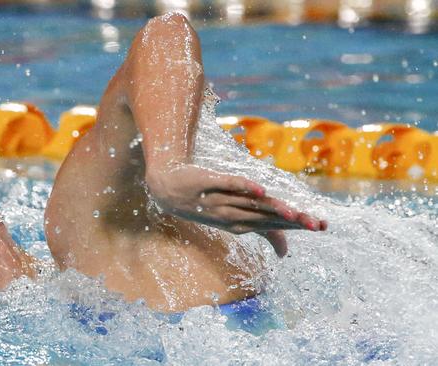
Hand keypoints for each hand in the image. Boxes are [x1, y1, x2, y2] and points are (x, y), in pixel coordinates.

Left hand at [146, 164, 327, 256]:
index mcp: (241, 223)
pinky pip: (226, 185)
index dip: (298, 226)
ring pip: (248, 206)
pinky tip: (259, 189)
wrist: (167, 188)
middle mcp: (231, 215)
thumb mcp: (237, 218)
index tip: (321, 226)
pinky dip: (242, 187)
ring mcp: (219, 200)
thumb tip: (285, 254)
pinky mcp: (207, 182)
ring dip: (270, 209)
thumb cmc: (208, 204)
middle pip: (265, 217)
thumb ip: (264, 231)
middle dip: (290, 221)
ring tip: (291, 212)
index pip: (274, 225)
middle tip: (315, 224)